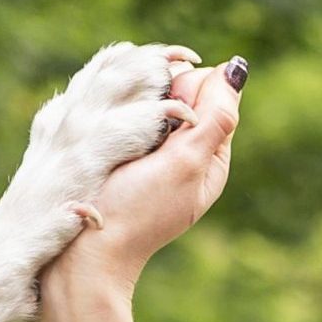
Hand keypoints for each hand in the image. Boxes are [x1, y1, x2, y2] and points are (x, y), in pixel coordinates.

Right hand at [47, 56, 246, 294]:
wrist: (85, 253)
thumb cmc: (137, 210)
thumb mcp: (187, 163)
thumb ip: (216, 117)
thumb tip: (236, 68)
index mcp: (211, 154)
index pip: (211, 89)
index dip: (186, 90)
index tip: (166, 121)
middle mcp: (185, 151)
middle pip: (181, 91)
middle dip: (159, 97)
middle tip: (140, 137)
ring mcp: (152, 154)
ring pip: (150, 101)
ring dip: (134, 106)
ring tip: (120, 144)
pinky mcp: (122, 156)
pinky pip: (125, 117)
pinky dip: (117, 118)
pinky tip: (105, 139)